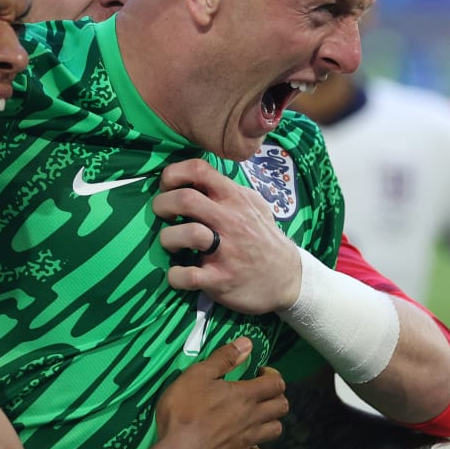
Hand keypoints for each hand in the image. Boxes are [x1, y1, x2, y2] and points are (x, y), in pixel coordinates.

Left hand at [153, 159, 301, 313]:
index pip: (199, 169)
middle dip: (162, 205)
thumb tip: (195, 176)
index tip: (167, 188)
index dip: (173, 175)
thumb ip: (227, 189)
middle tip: (162, 216)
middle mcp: (230, 221)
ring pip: (187, 234)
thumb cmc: (262, 237)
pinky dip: (175, 275)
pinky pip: (189, 275)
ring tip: (171, 245)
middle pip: (185, 199)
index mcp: (234, 198)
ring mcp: (227, 251)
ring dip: (167, 239)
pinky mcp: (222, 279)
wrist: (287, 278)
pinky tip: (177, 274)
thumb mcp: (253, 205)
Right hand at [153, 338, 288, 448]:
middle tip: (261, 394)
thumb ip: (223, 359)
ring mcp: (248, 442)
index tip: (259, 374)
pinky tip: (243, 445)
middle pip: (281, 407)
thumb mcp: (197, 375)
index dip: (273, 376)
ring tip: (256, 418)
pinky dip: (254, 447)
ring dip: (270, 421)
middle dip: (277, 397)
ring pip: (275, 430)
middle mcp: (253, 419)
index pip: (276, 384)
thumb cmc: (185, 410)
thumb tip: (247, 343)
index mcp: (245, 395)